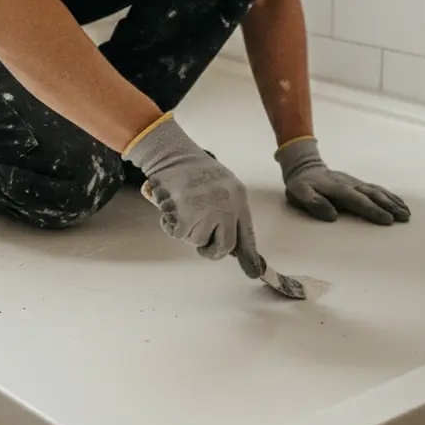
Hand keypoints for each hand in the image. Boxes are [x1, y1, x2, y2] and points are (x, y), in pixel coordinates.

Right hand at [124, 114, 262, 277]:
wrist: (172, 152)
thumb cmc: (193, 169)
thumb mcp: (221, 186)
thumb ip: (228, 213)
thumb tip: (231, 248)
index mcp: (238, 196)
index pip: (246, 233)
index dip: (249, 256)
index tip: (254, 272)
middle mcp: (227, 204)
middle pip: (224, 246)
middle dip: (211, 250)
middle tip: (202, 245)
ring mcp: (208, 210)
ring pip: (198, 241)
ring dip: (187, 231)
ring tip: (182, 207)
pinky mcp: (186, 215)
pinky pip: (179, 234)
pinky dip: (170, 225)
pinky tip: (170, 206)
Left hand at [275, 137, 410, 224]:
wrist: (304, 166)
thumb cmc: (301, 185)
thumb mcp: (299, 193)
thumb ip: (313, 203)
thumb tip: (332, 215)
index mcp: (338, 189)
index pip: (358, 201)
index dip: (373, 210)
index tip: (388, 220)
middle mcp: (350, 185)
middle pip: (373, 195)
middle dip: (390, 206)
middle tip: (405, 218)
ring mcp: (356, 183)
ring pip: (378, 191)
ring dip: (393, 201)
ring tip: (407, 213)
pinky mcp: (358, 183)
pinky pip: (377, 189)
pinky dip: (390, 196)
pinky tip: (399, 203)